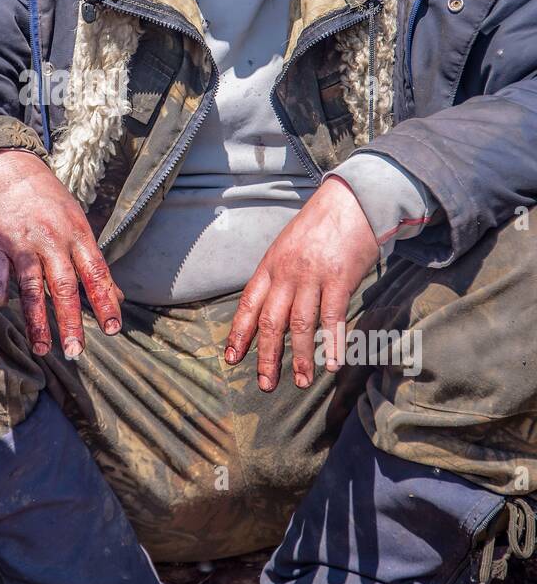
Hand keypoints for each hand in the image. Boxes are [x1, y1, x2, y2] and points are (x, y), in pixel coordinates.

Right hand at [0, 149, 123, 357]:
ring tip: (43, 348)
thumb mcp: (77, 225)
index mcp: (77, 235)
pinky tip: (1, 304)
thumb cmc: (47, 202)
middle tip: (75, 352)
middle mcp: (52, 239)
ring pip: (32, 285)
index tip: (112, 329)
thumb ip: (94, 263)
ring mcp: (22, 240)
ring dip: (37, 320)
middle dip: (71, 321)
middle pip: (65, 285)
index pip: (96, 273)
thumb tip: (118, 298)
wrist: (9, 168)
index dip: (105, 302)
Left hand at [224, 176, 379, 390]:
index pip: (249, 304)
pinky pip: (333, 318)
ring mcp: (313, 275)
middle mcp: (287, 272)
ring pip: (301, 324)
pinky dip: (333, 344)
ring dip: (300, 357)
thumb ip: (278, 276)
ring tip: (300, 381)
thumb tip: (270, 309)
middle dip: (266, 355)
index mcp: (271, 265)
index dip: (239, 333)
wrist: (352, 200)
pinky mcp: (340, 278)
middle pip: (271, 321)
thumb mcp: (288, 246)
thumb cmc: (320, 225)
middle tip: (265, 383)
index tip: (232, 358)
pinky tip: (333, 364)